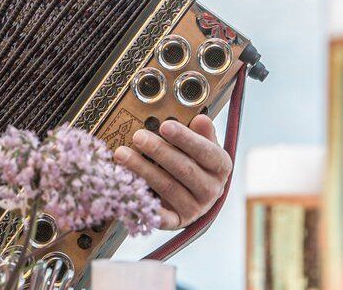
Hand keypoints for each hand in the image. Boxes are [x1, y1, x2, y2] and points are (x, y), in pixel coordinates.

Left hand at [114, 115, 231, 229]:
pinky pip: (160, 215)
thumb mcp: (202, 145)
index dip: (185, 138)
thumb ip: (201, 133)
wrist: (195, 197)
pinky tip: (127, 188)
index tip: (164, 126)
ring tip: (122, 154)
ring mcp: (196, 208)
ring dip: (143, 170)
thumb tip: (200, 120)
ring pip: (167, 188)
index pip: (205, 151)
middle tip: (138, 136)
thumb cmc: (195, 163)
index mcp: (220, 166)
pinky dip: (144, 203)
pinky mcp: (178, 222)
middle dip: (159, 151)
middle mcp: (212, 189)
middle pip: (184, 169)